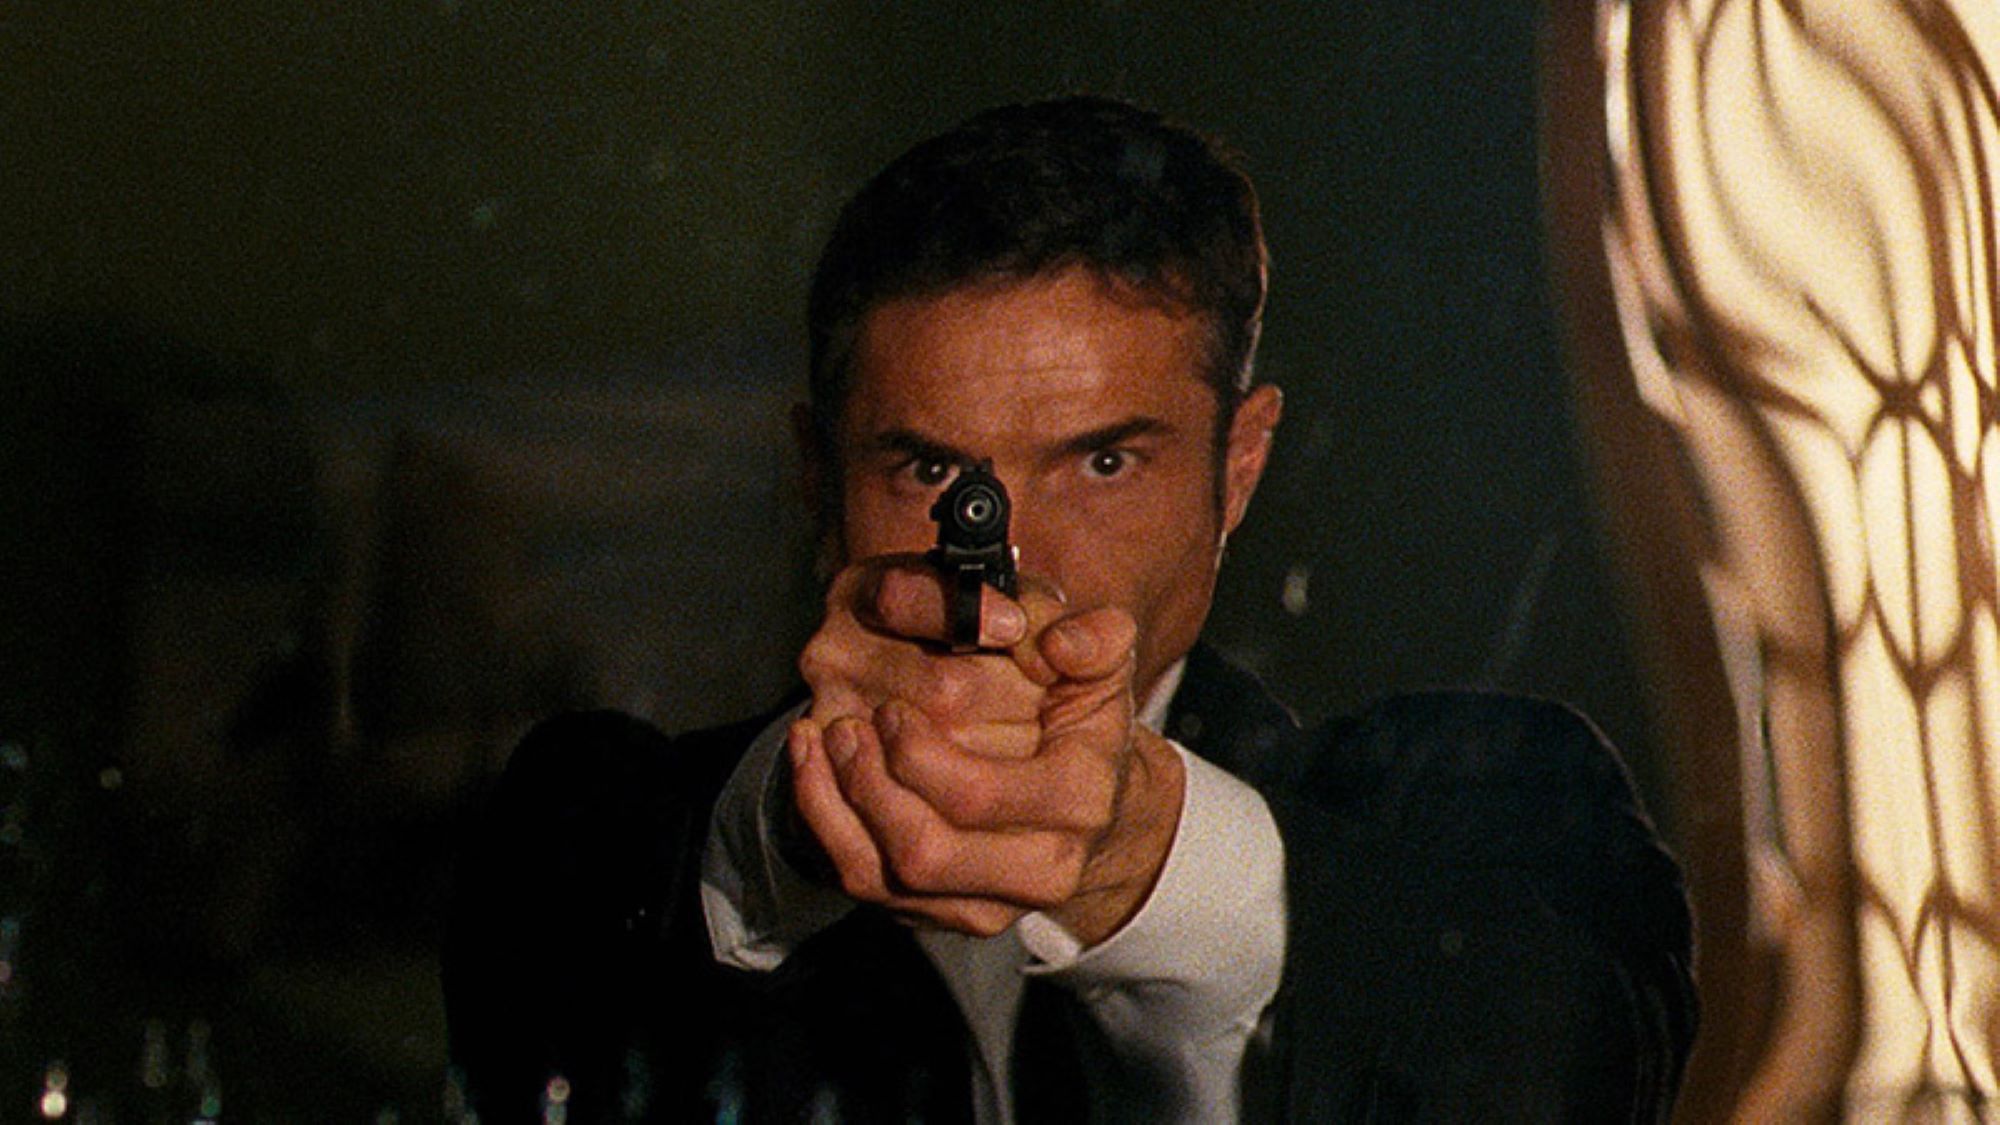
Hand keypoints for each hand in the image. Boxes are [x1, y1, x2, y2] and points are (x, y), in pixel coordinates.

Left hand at [790, 593, 1185, 944]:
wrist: (1086, 799)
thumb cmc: (1078, 716)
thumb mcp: (1098, 663)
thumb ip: (1094, 637)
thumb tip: (1058, 645)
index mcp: (1079, 801)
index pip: (977, 797)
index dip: (917, 757)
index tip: (890, 710)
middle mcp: (1042, 870)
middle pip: (925, 852)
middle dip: (869, 785)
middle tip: (845, 725)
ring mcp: (991, 904)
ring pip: (886, 876)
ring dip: (836, 805)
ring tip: (822, 738)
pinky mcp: (945, 915)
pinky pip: (865, 883)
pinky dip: (824, 824)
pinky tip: (812, 767)